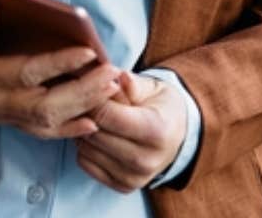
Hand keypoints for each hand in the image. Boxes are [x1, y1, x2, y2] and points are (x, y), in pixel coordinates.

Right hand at [0, 1, 120, 140]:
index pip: (25, 73)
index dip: (58, 64)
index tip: (88, 52)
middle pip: (43, 106)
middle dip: (82, 92)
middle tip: (112, 73)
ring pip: (45, 122)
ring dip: (82, 108)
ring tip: (111, 89)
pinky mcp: (4, 117)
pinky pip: (38, 130)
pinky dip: (67, 129)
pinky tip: (92, 121)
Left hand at [76, 71, 188, 192]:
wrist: (179, 136)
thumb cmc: (163, 107)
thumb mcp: (154, 88)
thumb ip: (133, 84)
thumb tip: (116, 76)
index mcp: (157, 131)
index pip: (108, 115)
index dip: (93, 98)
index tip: (91, 87)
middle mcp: (146, 160)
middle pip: (95, 134)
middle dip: (86, 114)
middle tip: (88, 99)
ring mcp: (134, 177)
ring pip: (86, 150)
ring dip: (83, 131)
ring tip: (95, 116)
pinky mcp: (123, 186)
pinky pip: (85, 163)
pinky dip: (86, 147)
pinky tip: (99, 134)